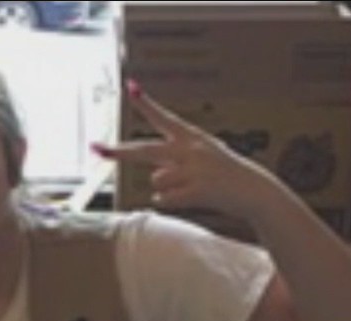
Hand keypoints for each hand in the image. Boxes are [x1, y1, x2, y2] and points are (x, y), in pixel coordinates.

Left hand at [93, 80, 282, 219]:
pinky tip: (189, 198)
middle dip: (118, 151)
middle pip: (145, 150)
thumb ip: (176, 157)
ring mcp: (194, 169)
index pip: (164, 117)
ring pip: (157, 180)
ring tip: (188, 187)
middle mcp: (190, 149)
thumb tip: (153, 178)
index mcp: (191, 137)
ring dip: (165, 188)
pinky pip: (165, 199)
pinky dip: (169, 202)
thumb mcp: (204, 154)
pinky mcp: (199, 189)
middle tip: (96, 148)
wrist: (254, 191)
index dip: (146, 103)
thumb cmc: (225, 173)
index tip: (130, 87)